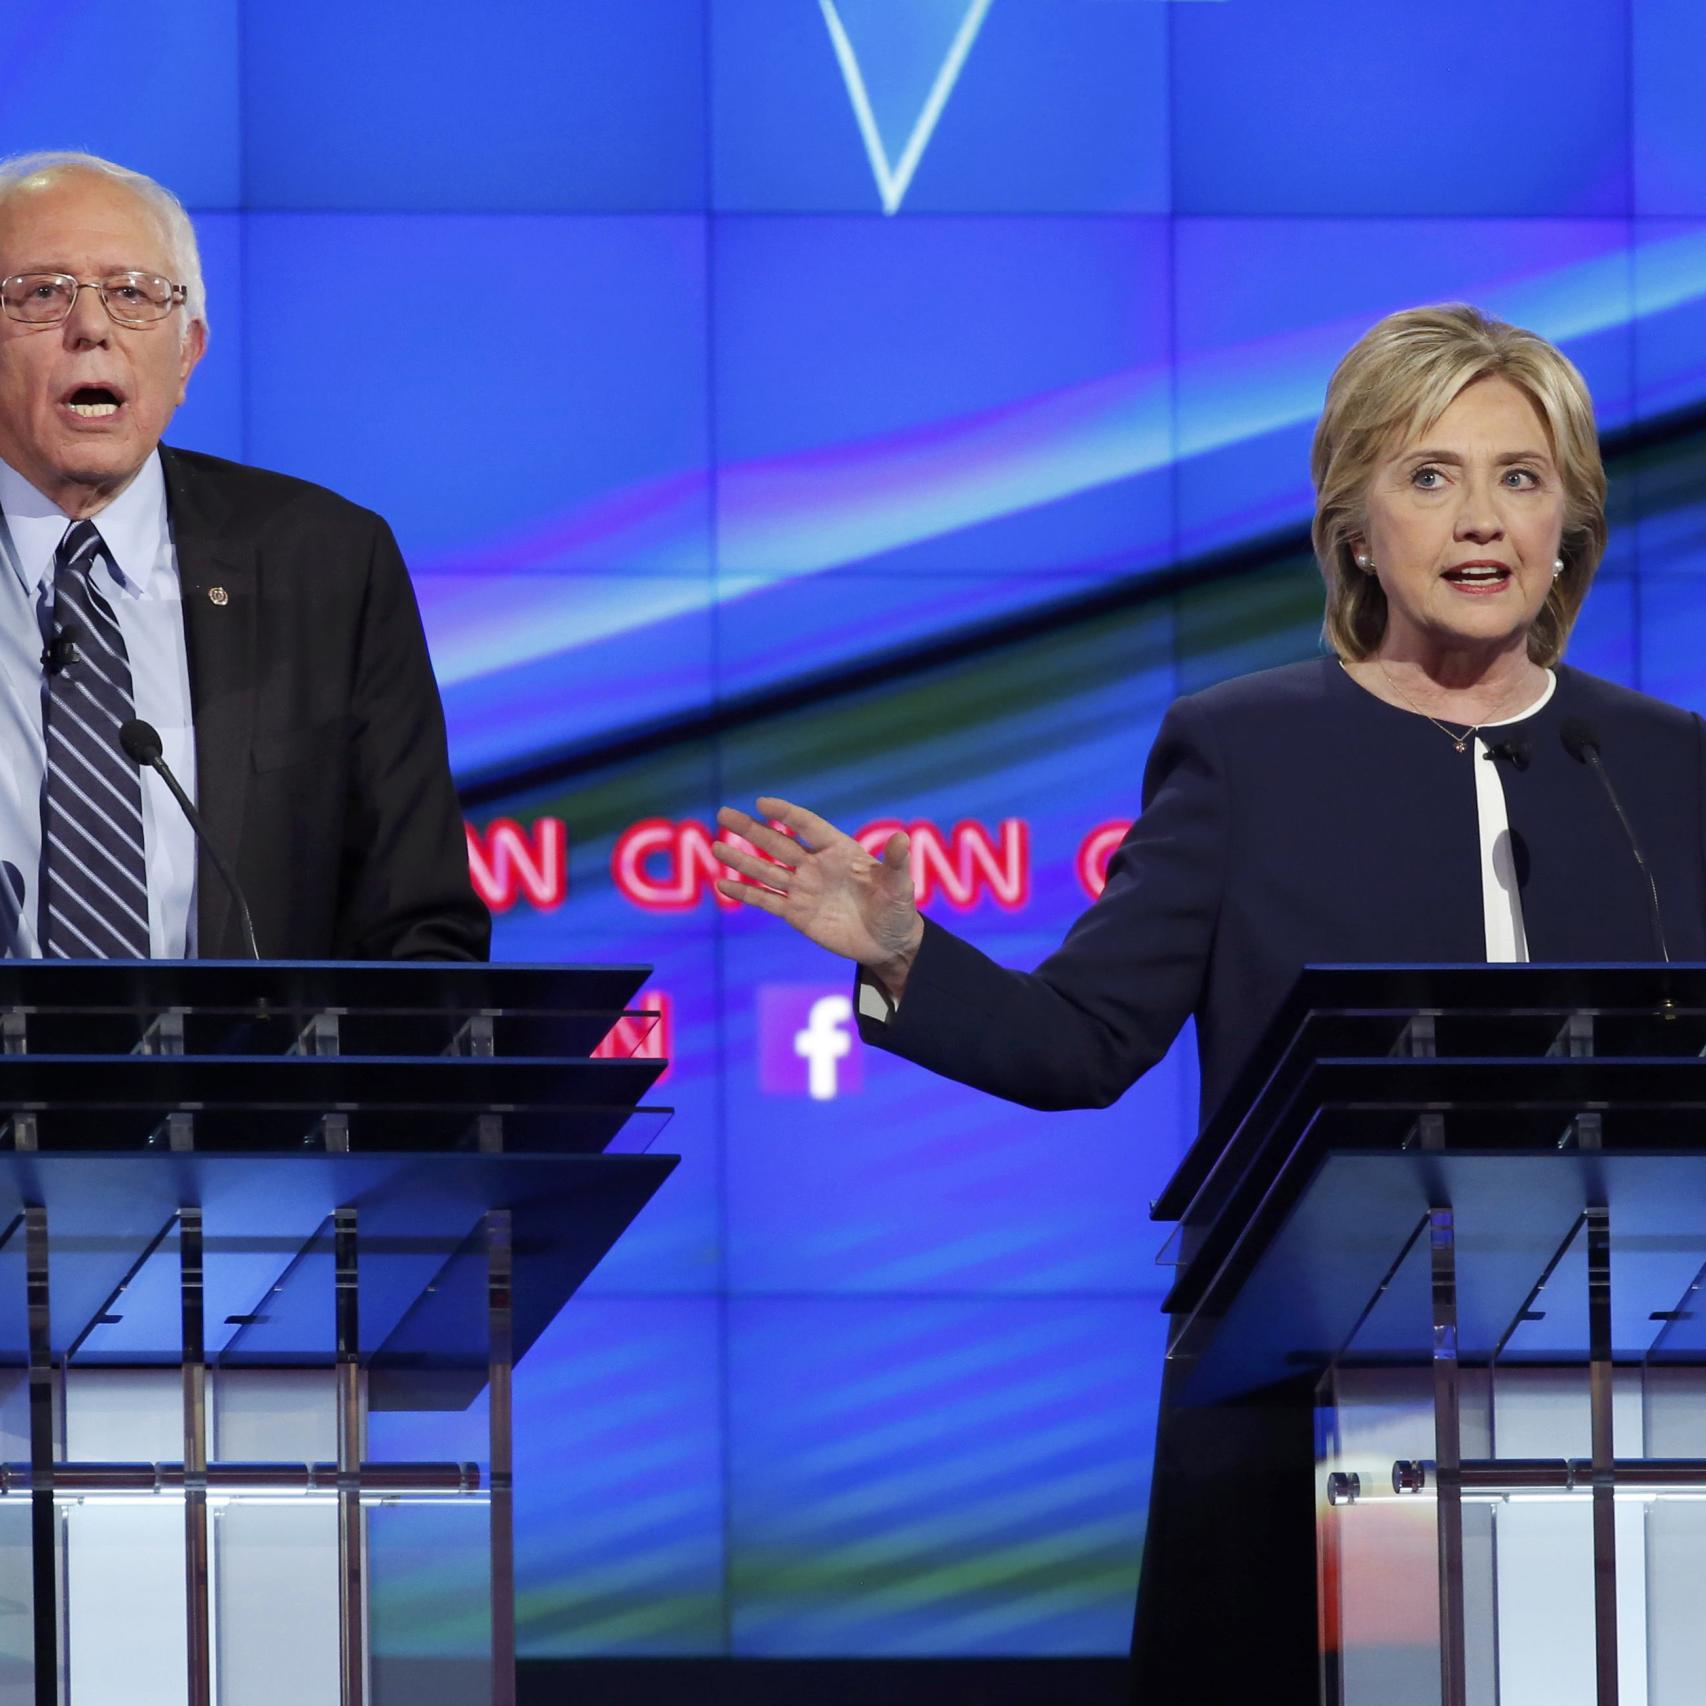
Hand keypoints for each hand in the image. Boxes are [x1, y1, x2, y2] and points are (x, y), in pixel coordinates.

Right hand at [713, 797, 924, 997]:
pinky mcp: (797, 914)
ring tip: (716, 846)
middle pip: (778, 843)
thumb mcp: (899, 887)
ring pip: (766, 870)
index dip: (786, 813)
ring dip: (741, 859)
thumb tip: (902, 837)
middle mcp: (816, 866)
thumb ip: (896, 863)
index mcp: (840, 851)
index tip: (762, 802)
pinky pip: (767, 900)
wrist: (888, 944)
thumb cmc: (897, 910)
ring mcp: (804, 889)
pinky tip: (723, 885)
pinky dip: (746, 893)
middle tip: (724, 813)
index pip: (808, 826)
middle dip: (751, 829)